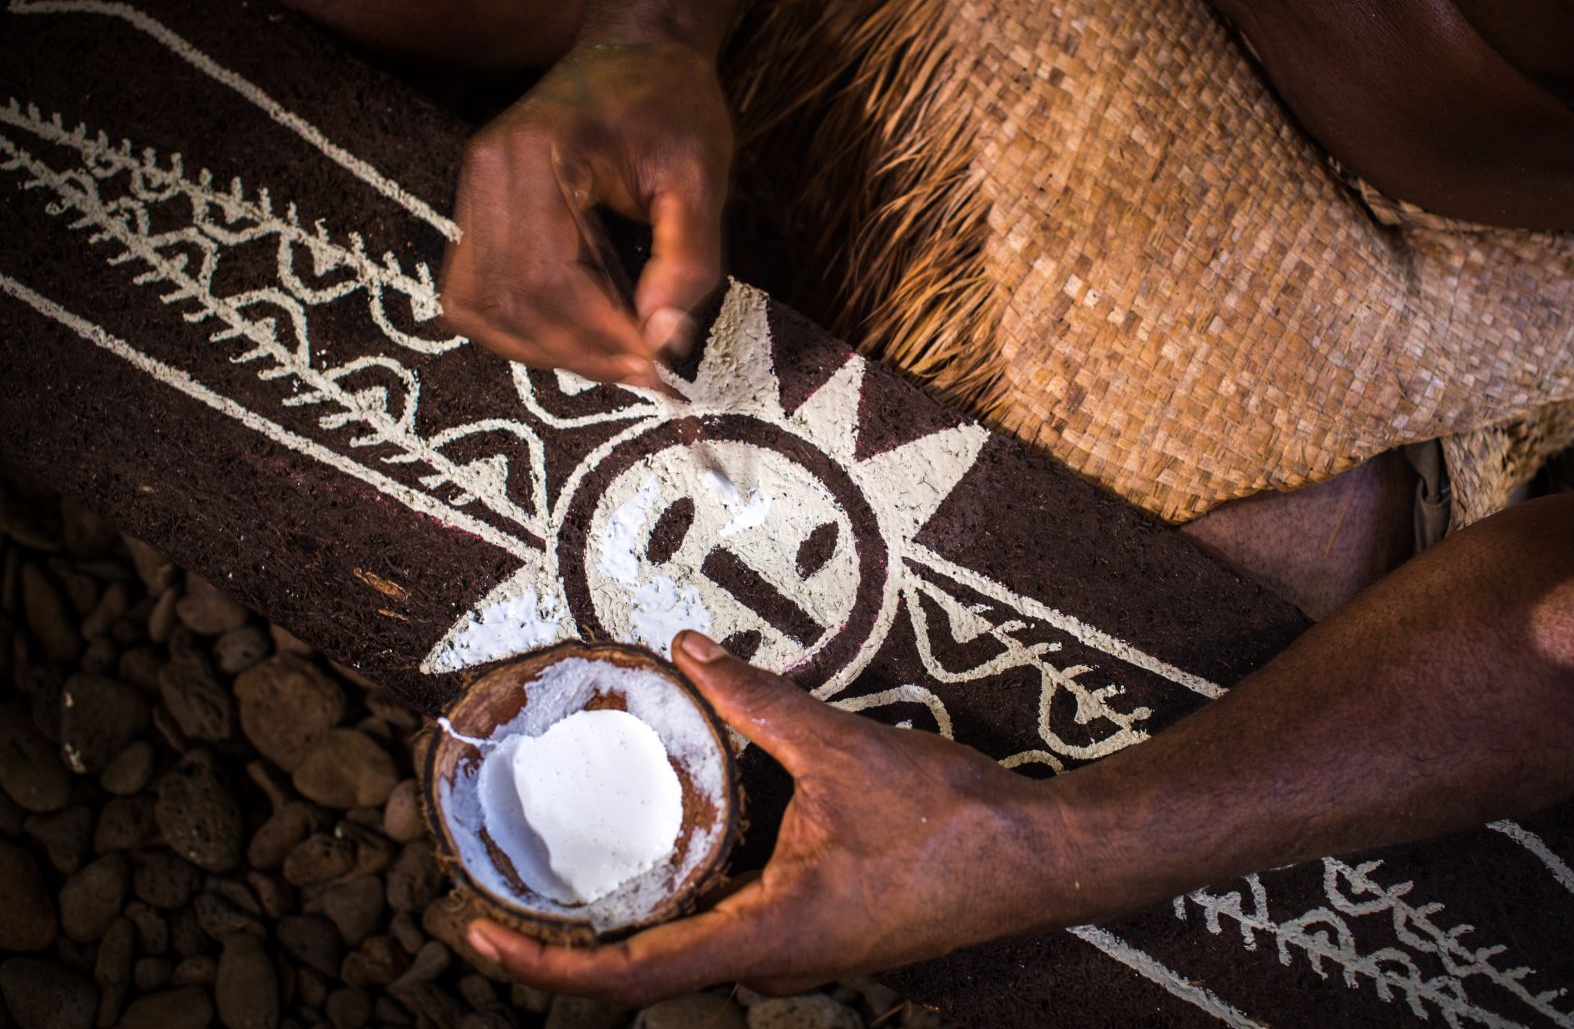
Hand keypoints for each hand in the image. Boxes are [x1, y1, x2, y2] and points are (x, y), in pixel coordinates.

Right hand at [438, 42, 731, 385]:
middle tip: (643, 372)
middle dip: (579, 352)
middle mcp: (487, 172)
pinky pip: (475, 295)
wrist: (635, 54)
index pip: (549, 276)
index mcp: (538, 154)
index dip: (601, 336)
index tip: (657, 367)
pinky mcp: (475, 212)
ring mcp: (471, 192)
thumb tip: (662, 342)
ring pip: (480, 308)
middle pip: (510, 300)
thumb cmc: (673, 109)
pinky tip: (574, 336)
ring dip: (546, 350)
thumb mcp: (702, 178)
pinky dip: (520, 331)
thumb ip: (688, 262)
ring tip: (613, 357)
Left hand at [464, 632, 1067, 1004]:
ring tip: (572, 869)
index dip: (545, 965)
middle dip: (570, 942)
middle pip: (646, 973)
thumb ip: (755, 701)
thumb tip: (689, 651)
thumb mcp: (840, 750)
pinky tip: (677, 852)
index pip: (628, 977)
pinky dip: (685, 902)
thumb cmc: (949, 822)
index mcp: (766, 939)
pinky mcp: (824, 935)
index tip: (479, 933)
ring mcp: (802, 956)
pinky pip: (732, 930)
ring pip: (691, 951)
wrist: (1039, 860)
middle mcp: (774, 962)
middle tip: (507, 890)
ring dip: (628, 921)